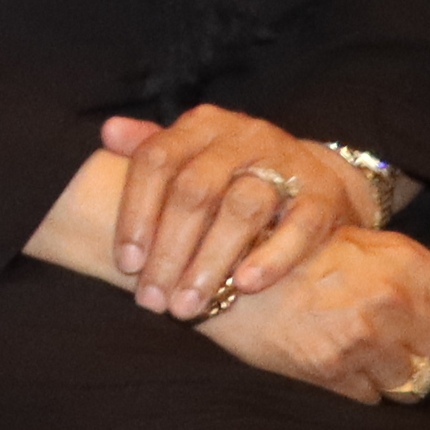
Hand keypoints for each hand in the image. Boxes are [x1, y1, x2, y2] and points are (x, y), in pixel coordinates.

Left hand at [93, 104, 364, 320]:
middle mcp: (242, 138)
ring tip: (188, 303)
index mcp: (201, 126)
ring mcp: (286, 163)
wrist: (315, 178)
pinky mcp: (322, 195)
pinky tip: (244, 285)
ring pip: (243, 208)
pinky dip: (271, 257)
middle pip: (195, 191)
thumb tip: (107, 132)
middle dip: (168, 251)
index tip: (126, 264)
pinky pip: (299, 226)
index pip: (157, 160)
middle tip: (152, 299)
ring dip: (210, 261)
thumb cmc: (234, 173)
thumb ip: (149, 146)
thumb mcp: (192, 154)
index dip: (136, 212)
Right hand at [190, 223, 429, 403]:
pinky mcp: (332, 372)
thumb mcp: (362, 242)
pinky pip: (372, 399)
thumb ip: (415, 271)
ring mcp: (363, 341)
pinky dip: (358, 387)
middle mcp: (393, 303)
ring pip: (414, 384)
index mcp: (408, 264)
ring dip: (394, 375)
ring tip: (363, 352)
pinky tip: (335, 361)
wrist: (220, 269)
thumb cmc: (294, 251)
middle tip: (407, 346)